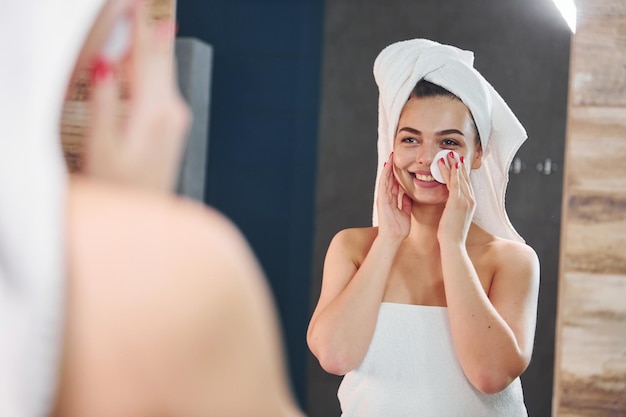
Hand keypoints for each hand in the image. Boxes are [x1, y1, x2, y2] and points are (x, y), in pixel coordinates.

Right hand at [84, 1, 189, 192]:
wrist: (147, 217)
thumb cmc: (121, 189)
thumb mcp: (102, 148)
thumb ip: (103, 104)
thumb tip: (104, 66)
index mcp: (155, 113)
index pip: (147, 56)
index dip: (140, 24)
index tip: (137, 2)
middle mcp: (172, 111)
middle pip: (160, 58)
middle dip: (150, 26)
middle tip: (143, 3)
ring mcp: (176, 117)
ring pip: (162, 69)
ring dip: (149, 44)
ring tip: (141, 20)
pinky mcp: (174, 123)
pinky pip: (161, 83)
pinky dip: (150, 65)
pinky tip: (139, 58)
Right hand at [376, 152, 411, 242]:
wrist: (394, 238)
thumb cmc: (399, 228)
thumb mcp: (405, 213)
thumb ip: (405, 203)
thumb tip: (407, 195)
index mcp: (392, 200)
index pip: (394, 183)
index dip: (396, 173)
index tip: (400, 163)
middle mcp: (386, 198)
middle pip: (389, 179)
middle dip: (391, 167)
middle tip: (394, 154)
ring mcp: (383, 198)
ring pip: (385, 180)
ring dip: (387, 168)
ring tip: (391, 157)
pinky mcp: (381, 200)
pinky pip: (383, 185)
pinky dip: (385, 176)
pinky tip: (387, 167)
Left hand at [436, 152, 474, 244]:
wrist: (453, 244)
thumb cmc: (451, 235)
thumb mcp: (453, 219)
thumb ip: (453, 210)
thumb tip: (448, 207)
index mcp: (470, 204)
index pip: (466, 185)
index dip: (461, 173)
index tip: (457, 163)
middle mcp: (470, 200)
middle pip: (464, 178)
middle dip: (458, 165)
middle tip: (453, 153)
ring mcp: (465, 200)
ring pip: (458, 178)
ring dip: (452, 164)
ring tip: (447, 153)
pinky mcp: (457, 202)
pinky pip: (451, 182)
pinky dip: (447, 171)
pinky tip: (442, 163)